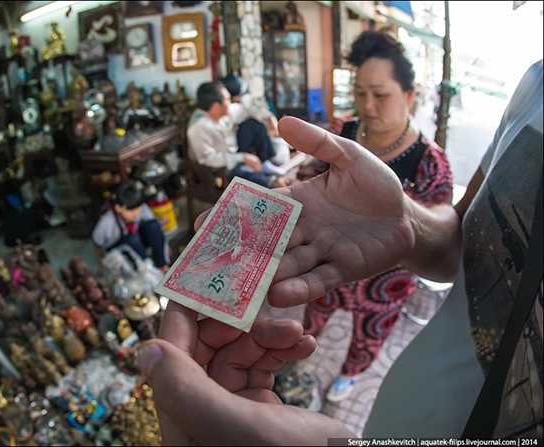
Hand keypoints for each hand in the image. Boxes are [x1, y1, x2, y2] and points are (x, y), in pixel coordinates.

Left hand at [137, 302, 353, 444]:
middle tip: (263, 308)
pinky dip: (280, 351)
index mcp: (185, 427)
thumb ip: (186, 391)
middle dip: (237, 326)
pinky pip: (260, 369)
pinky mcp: (261, 413)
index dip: (182, 318)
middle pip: (205, 353)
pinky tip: (306, 346)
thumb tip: (147, 351)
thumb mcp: (235, 427)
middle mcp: (202, 420)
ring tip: (299, 332)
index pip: (171, 361)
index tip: (199, 281)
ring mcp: (232, 416)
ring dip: (267, 337)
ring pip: (237, 357)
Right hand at [195, 116, 415, 306]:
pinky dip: (300, 288)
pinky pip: (318, 280)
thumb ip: (319, 143)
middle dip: (240, 252)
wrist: (406, 216)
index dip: (232, 216)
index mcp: (298, 203)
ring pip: (289, 264)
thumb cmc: (376, 185)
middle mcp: (303, 230)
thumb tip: (283, 121)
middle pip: (267, 242)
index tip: (202, 223)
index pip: (260, 209)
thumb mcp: (349, 156)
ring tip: (243, 283)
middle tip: (209, 263)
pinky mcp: (342, 269)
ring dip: (267, 274)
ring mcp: (321, 252)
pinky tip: (279, 295)